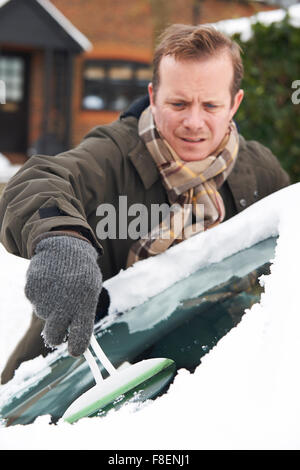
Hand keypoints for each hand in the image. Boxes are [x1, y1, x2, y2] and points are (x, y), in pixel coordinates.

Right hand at [25, 236, 101, 355]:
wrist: (65, 246)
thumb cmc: (82, 273)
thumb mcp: (90, 291)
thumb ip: (84, 315)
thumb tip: (78, 341)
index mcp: (84, 304)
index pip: (80, 336)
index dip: (76, 347)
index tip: (75, 350)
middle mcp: (64, 303)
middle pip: (54, 336)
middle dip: (57, 336)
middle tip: (61, 327)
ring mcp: (45, 297)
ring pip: (44, 316)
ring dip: (50, 308)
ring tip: (59, 288)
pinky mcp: (31, 290)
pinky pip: (35, 302)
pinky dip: (41, 296)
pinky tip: (50, 282)